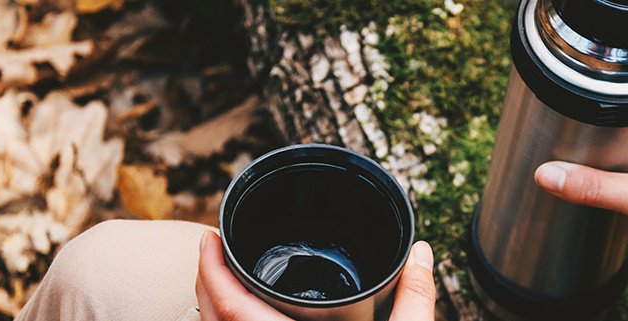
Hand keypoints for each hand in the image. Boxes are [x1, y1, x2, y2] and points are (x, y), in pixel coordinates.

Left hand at [196, 231, 437, 319]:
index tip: (208, 237)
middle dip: (204, 280)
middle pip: (210, 319)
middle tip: (212, 248)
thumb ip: (416, 299)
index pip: (228, 307)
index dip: (209, 270)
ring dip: (214, 305)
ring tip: (224, 277)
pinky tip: (244, 314)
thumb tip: (423, 252)